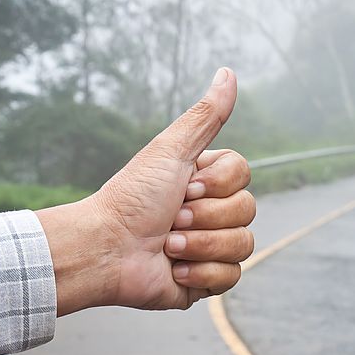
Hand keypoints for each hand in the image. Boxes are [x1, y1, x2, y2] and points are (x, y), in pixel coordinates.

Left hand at [36, 68, 255, 315]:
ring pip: (243, 245)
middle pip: (247, 210)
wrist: (107, 250)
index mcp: (204, 181)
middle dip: (205, 217)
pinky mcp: (205, 281)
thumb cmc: (131, 198)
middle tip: (171, 219)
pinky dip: (202, 274)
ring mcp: (210, 248)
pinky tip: (174, 269)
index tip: (183, 187)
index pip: (243, 174)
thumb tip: (228, 72)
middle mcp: (210, 212)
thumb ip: (205, 116)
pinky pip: (232, 276)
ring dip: (201, 245)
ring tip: (168, 246)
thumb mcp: (170, 151)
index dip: (216, 184)